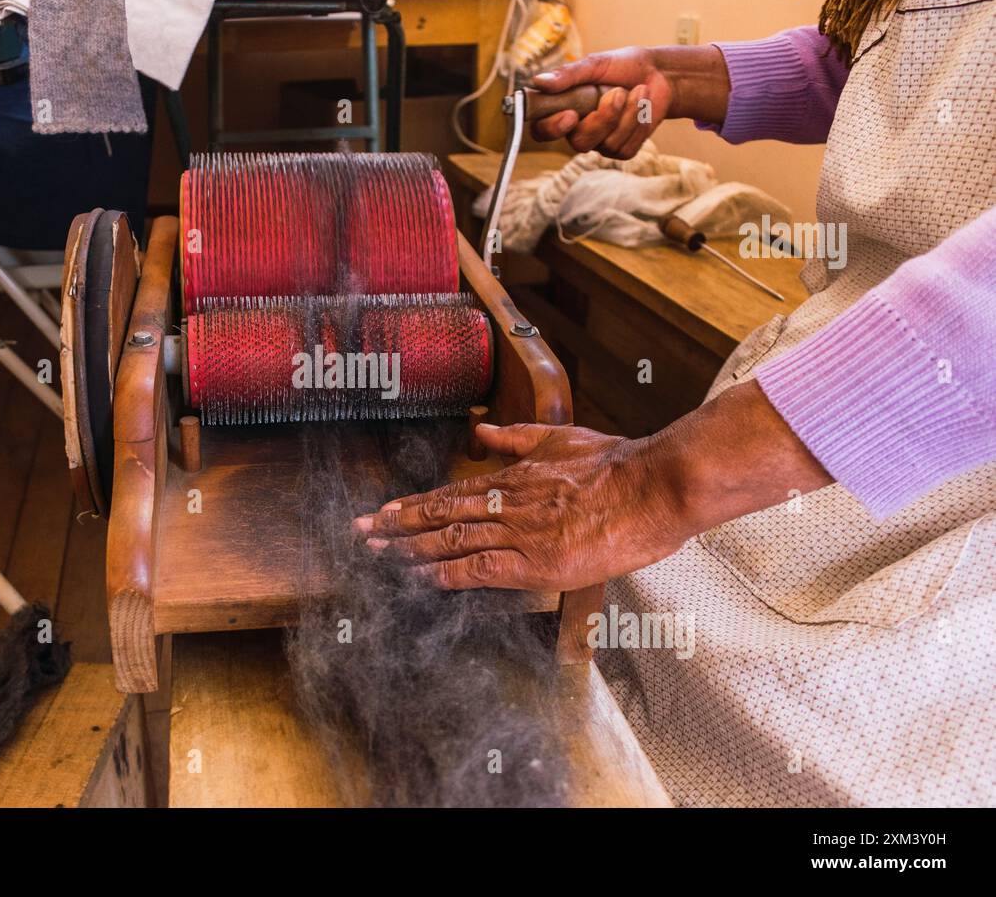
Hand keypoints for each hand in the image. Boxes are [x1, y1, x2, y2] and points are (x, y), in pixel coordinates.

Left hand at [352, 422, 685, 591]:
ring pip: (452, 539)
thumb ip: (517, 438)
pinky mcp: (536, 562)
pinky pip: (481, 569)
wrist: (651, 487)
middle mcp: (507, 503)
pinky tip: (422, 578)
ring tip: (378, 554)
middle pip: (441, 514)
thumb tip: (482, 432)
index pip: (451, 493)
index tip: (382, 512)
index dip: (413, 506)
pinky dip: (447, 573)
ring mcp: (519, 533)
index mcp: (513, 478)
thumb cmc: (614, 464)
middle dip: (397, 525)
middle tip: (360, 531)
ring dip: (410, 548)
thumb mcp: (560, 438)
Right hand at [530, 48, 673, 157]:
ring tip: (639, 90)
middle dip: (604, 119)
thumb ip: (568, 74)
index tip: (571, 115)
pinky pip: (626, 147)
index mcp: (562, 109)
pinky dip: (639, 123)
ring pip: (607, 145)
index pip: (541, 130)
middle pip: (579, 142)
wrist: (659, 74)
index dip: (552, 128)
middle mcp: (577, 130)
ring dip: (628, 114)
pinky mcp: (622, 150)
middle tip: (619, 92)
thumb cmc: (623, 66)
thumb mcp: (595, 64)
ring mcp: (599, 143)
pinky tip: (643, 107)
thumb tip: (538, 81)